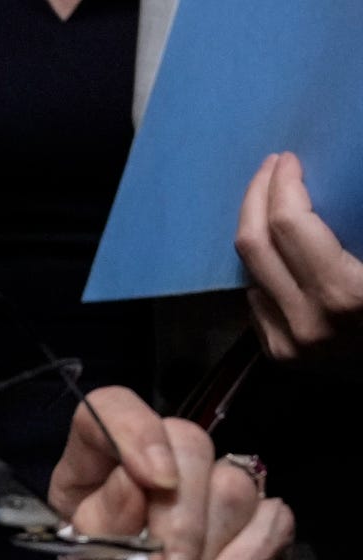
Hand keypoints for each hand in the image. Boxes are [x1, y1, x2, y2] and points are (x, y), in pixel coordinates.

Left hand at [51, 387, 292, 559]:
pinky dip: (247, 559)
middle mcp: (149, 488)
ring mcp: (210, 513)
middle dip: (178, 514)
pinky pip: (274, 517)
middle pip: (185, 438)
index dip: (131, 431)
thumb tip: (128, 480)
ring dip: (207, 547)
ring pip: (230, 478)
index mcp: (87, 494)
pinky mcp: (259, 543)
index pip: (103, 417)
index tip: (149, 481)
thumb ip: (97, 550)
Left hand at [235, 152, 362, 368]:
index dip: (284, 183)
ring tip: (272, 200)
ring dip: (256, 229)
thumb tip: (347, 180)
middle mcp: (307, 321)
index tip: (288, 159)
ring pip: (250, 272)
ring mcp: (289, 344)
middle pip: (254, 244)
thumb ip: (359, 222)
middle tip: (271, 168)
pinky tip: (279, 250)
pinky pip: (257, 301)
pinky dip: (265, 269)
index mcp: (345, 293)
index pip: (289, 224)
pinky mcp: (282, 358)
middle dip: (257, 196)